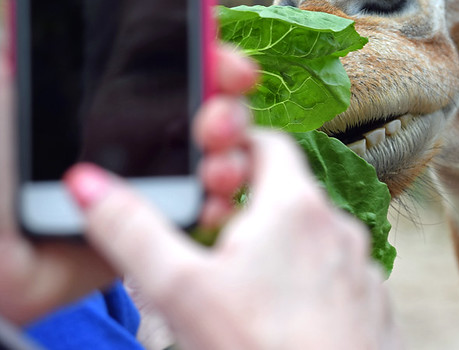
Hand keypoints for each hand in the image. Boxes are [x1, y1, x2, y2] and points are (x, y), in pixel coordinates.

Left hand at [0, 0, 256, 324]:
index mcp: (107, 85)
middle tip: (224, 103)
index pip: (177, 55)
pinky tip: (217, 192)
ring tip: (217, 155)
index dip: (211, 50)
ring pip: (219, 149)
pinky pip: (206, 204)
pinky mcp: (156, 220)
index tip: (228, 58)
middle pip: (210, 99)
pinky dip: (222, 195)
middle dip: (230, 98)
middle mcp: (137, 125)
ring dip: (234, 146)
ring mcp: (151, 174)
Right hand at [65, 123, 400, 349]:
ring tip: (241, 289)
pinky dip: (305, 282)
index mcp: (295, 206)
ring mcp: (359, 265)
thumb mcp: (181, 291)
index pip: (269, 143)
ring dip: (276, 248)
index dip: (235, 149)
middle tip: (211, 246)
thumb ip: (134, 232)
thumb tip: (90, 186)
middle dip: (246, 210)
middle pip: (286, 194)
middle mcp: (337, 226)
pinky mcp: (369, 302)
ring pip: (309, 238)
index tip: (209, 174)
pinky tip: (279, 315)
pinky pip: (332, 274)